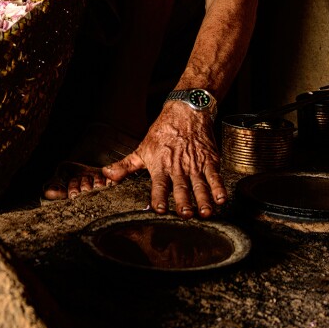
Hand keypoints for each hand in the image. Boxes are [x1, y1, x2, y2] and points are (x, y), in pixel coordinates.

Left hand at [102, 102, 227, 217]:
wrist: (185, 112)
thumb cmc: (162, 133)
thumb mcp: (142, 149)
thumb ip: (125, 166)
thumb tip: (106, 175)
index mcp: (161, 167)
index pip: (159, 185)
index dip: (158, 197)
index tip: (159, 209)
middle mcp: (178, 168)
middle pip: (181, 188)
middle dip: (184, 202)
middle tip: (186, 215)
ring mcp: (195, 165)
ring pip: (200, 186)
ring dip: (203, 200)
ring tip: (205, 212)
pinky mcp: (210, 161)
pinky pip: (216, 176)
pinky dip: (219, 188)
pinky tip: (222, 199)